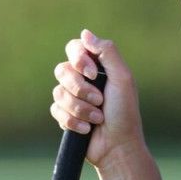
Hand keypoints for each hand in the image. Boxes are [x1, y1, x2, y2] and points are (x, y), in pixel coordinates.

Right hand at [50, 29, 145, 168]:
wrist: (118, 146)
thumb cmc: (125, 112)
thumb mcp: (122, 78)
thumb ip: (107, 52)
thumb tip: (85, 33)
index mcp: (98, 66)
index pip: (74, 48)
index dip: (78, 58)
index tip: (91, 73)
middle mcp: (83, 78)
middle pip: (62, 70)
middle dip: (80, 89)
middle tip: (100, 100)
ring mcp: (73, 96)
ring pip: (58, 92)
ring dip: (80, 108)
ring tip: (97, 118)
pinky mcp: (64, 114)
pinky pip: (55, 110)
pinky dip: (72, 121)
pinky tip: (87, 129)